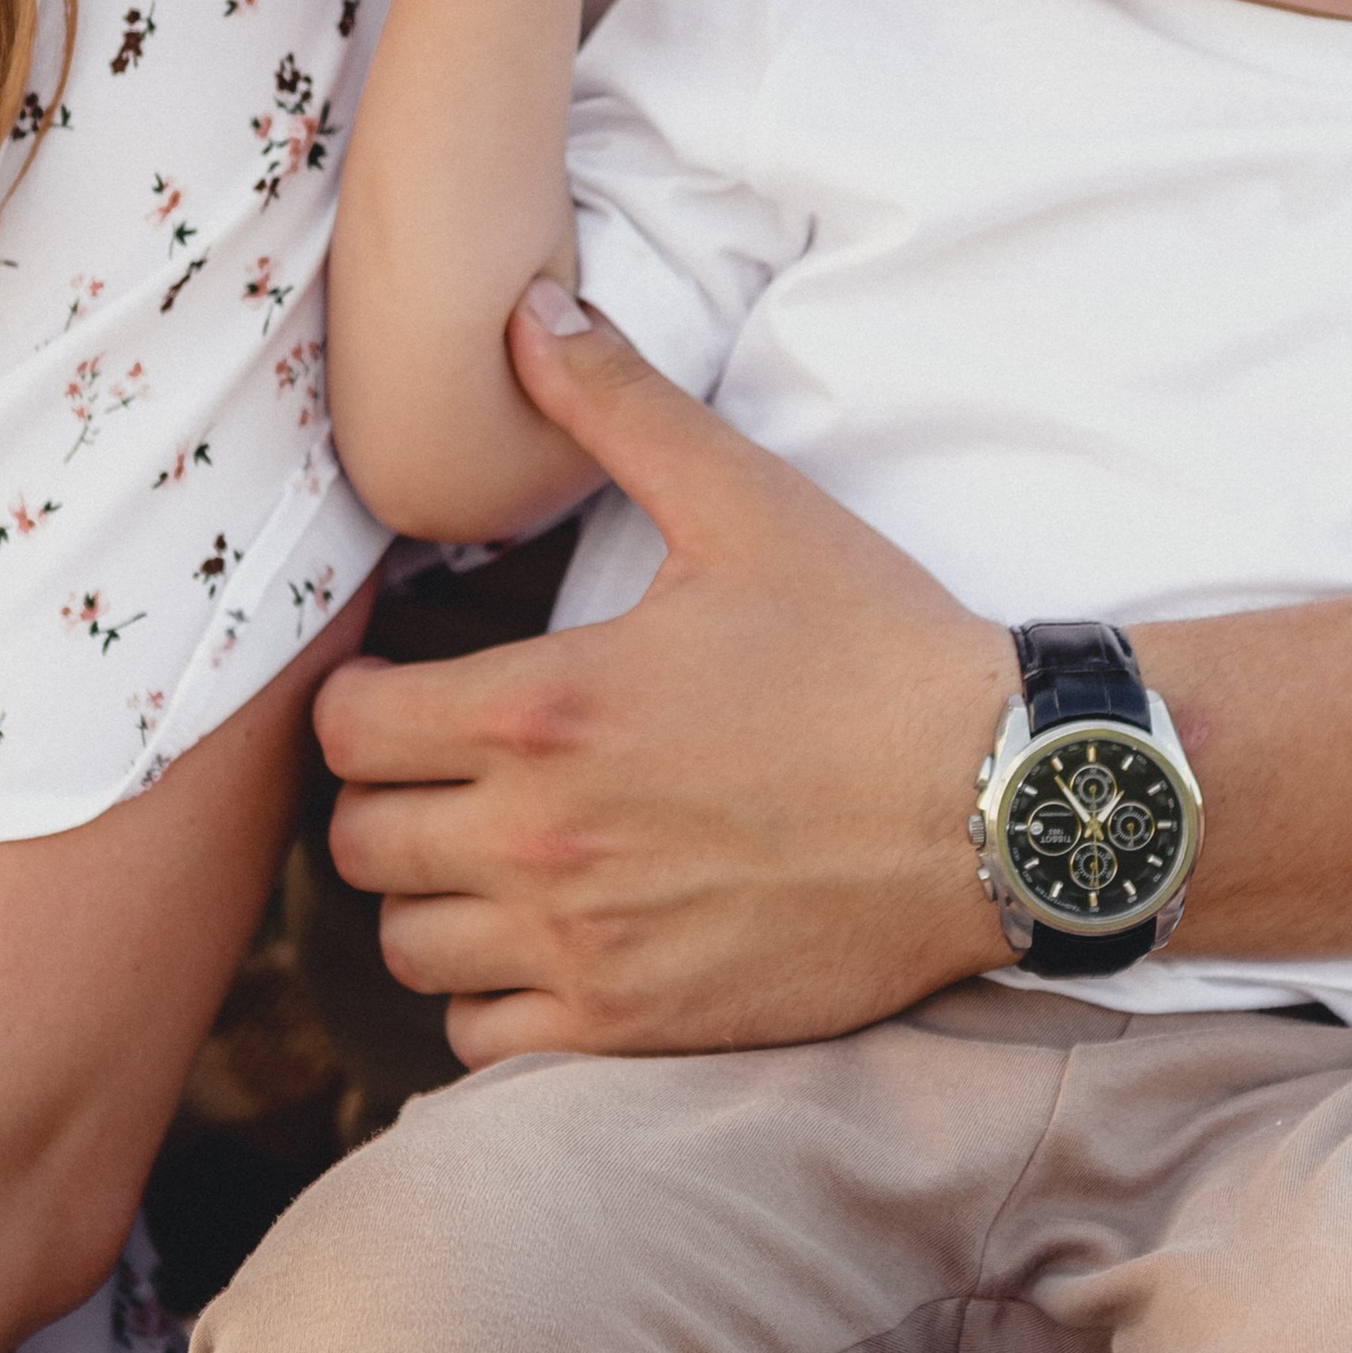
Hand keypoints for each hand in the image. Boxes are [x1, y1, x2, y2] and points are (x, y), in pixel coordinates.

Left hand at [317, 289, 1018, 1059]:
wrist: (1003, 802)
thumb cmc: (875, 650)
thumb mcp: (745, 505)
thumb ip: (617, 404)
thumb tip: (527, 307)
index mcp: (544, 707)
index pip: (348, 729)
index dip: (361, 704)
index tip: (405, 693)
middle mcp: (542, 835)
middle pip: (359, 844)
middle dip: (388, 798)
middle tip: (448, 771)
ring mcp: (586, 942)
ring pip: (407, 948)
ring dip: (432, 901)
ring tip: (492, 855)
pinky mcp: (638, 1024)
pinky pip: (481, 1045)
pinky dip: (490, 1003)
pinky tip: (543, 944)